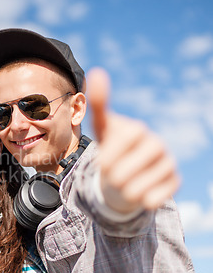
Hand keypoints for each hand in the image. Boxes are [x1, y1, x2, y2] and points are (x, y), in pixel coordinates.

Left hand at [87, 68, 179, 212]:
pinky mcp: (175, 181)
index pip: (116, 145)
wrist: (130, 174)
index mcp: (136, 130)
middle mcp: (155, 143)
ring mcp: (168, 162)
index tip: (105, 160)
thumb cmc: (113, 150)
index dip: (107, 156)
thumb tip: (98, 71)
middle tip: (112, 172)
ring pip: (132, 190)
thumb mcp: (102, 129)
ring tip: (126, 181)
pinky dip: (140, 200)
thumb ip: (100, 105)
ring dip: (122, 191)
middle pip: (118, 173)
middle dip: (109, 177)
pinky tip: (143, 190)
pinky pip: (150, 200)